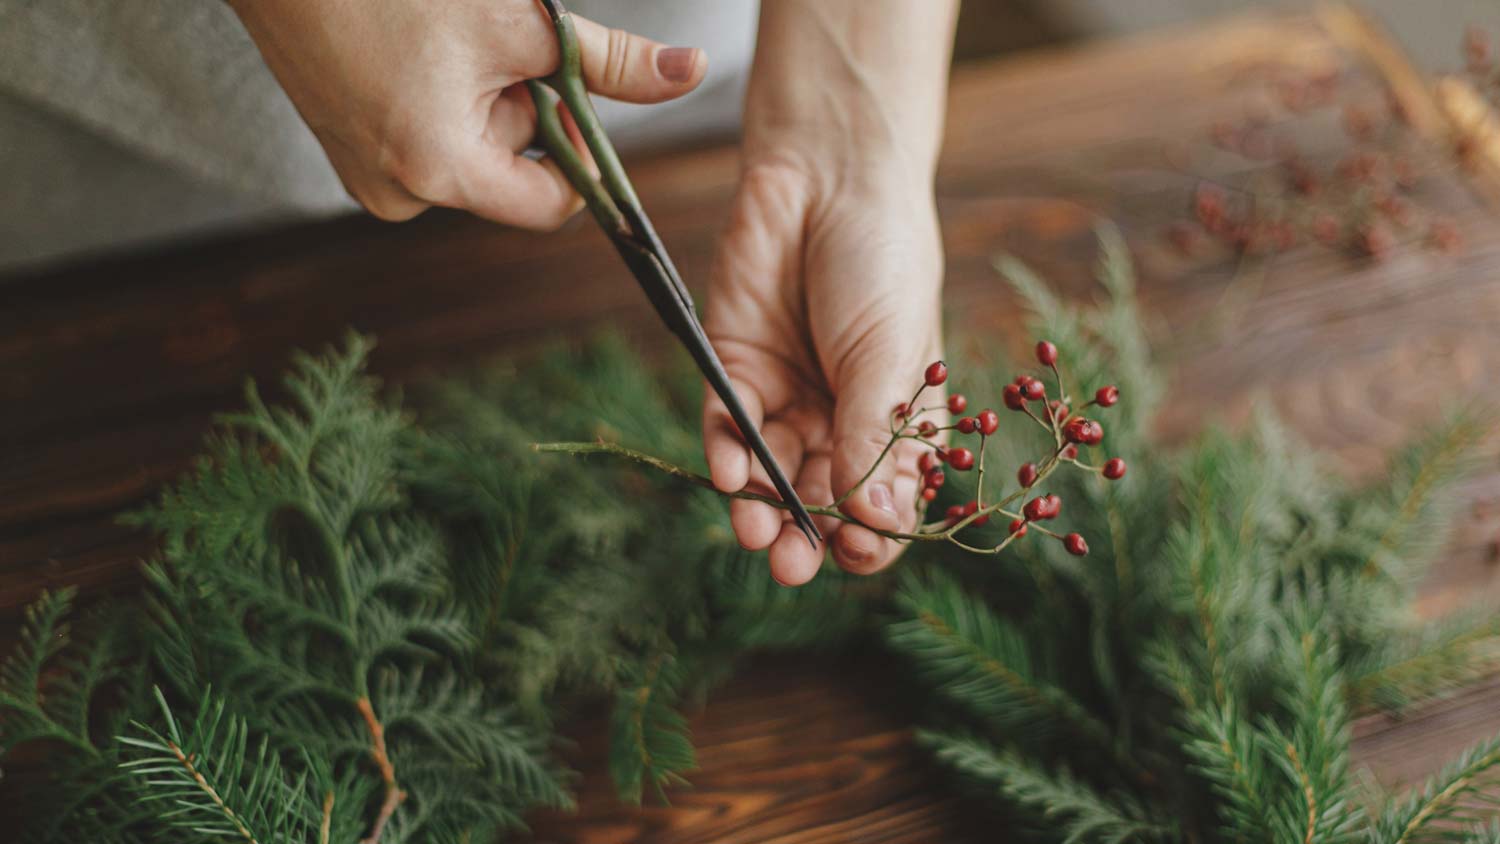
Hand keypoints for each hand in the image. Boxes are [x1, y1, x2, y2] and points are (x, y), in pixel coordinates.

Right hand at [229, 0, 705, 227]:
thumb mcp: (520, 22)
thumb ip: (606, 62)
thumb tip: (688, 72)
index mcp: (438, 171)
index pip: (551, 203)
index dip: (577, 148)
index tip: (570, 91)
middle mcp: (397, 194)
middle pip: (511, 173)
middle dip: (521, 110)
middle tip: (494, 45)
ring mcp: (366, 179)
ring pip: (471, 153)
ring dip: (483, 102)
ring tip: (444, 44)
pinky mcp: (349, 154)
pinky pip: (429, 141)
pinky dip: (444, 103)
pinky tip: (416, 54)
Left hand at [702, 153, 943, 585]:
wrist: (827, 179)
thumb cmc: (883, 264)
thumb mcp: (889, 355)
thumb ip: (874, 437)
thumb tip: (878, 524)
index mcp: (898, 423)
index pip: (885, 501)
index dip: (873, 536)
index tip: (859, 552)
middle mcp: (839, 420)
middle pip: (820, 499)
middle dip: (808, 536)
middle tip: (795, 564)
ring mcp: (785, 398)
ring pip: (769, 475)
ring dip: (762, 509)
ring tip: (759, 535)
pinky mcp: (734, 371)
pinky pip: (727, 429)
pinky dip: (727, 456)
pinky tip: (731, 476)